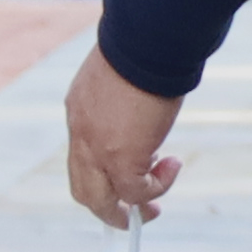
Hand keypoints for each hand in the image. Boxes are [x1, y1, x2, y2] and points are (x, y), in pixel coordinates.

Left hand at [64, 49, 184, 226]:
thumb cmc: (144, 48)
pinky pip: (135, 192)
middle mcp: (80, 135)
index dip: (105, 171)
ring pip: (99, 201)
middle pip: (83, 190)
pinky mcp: (121, 159)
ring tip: (155, 206)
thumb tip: (147, 117)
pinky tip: (173, 167)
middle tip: (139, 208)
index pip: (82, 156)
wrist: (148, 42)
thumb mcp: (124, 76)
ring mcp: (97, 150)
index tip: (134, 171)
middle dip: (109, 207)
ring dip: (129, 209)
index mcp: (78, 111)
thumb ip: (125, 102)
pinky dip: (156, 189)